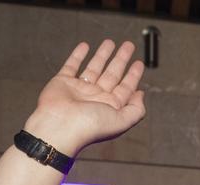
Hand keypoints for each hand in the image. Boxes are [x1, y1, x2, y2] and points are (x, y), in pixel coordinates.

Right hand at [22, 39, 146, 156]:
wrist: (59, 127)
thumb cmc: (89, 127)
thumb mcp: (122, 120)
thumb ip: (136, 110)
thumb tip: (141, 94)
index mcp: (110, 106)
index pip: (125, 88)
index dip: (133, 75)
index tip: (139, 63)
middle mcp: (96, 97)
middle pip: (112, 74)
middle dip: (121, 59)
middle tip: (128, 45)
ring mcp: (80, 89)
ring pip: (94, 67)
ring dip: (103, 54)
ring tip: (110, 42)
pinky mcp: (63, 82)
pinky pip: (72, 65)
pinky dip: (77, 55)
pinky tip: (84, 46)